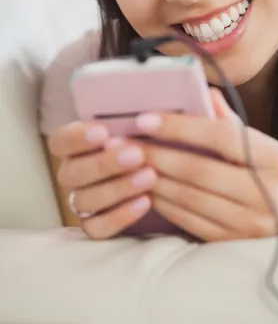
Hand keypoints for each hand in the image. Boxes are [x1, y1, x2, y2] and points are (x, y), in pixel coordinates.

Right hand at [48, 122, 155, 238]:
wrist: (152, 170)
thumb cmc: (137, 140)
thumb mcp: (131, 126)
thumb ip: (127, 121)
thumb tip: (143, 113)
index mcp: (71, 147)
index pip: (60, 142)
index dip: (77, 138)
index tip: (103, 131)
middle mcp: (70, 175)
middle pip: (73, 173)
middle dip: (105, 164)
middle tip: (136, 155)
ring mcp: (79, 202)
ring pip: (87, 201)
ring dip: (118, 188)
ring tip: (149, 177)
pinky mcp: (94, 226)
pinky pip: (99, 228)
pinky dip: (121, 216)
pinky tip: (146, 201)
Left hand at [136, 89, 277, 241]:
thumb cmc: (276, 177)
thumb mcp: (267, 146)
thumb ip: (232, 123)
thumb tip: (205, 92)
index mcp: (273, 160)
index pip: (221, 137)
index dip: (180, 127)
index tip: (145, 118)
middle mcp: (263, 193)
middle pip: (198, 170)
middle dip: (155, 154)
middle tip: (122, 141)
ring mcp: (248, 224)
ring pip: (189, 198)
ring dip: (153, 178)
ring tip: (127, 163)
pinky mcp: (232, 244)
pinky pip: (189, 221)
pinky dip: (163, 202)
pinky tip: (145, 188)